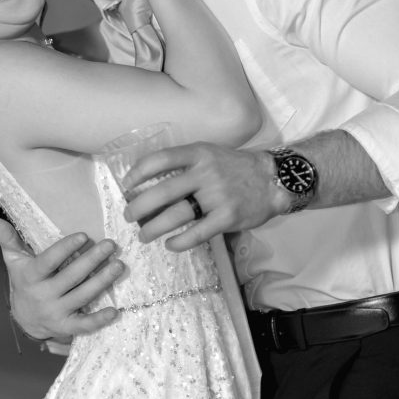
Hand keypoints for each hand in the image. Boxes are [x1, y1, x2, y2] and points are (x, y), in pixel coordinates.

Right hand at [0, 217, 123, 340]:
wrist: (24, 318)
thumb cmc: (24, 280)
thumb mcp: (14, 260)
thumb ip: (7, 238)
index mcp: (30, 277)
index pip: (48, 261)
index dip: (65, 249)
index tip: (84, 235)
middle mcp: (42, 296)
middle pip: (71, 277)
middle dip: (92, 261)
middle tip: (110, 245)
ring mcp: (55, 313)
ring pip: (82, 297)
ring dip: (102, 282)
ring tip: (119, 266)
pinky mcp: (66, 327)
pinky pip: (84, 325)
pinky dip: (99, 319)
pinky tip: (115, 310)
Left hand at [122, 143, 287, 249]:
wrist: (273, 179)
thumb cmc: (234, 168)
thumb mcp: (209, 154)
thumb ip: (184, 164)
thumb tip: (148, 184)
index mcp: (198, 153)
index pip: (160, 159)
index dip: (138, 173)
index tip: (126, 185)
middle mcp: (206, 172)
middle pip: (162, 192)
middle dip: (138, 207)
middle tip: (129, 216)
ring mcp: (218, 196)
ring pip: (176, 215)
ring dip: (154, 228)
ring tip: (144, 235)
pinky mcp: (228, 217)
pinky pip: (196, 233)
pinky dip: (179, 242)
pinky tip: (170, 245)